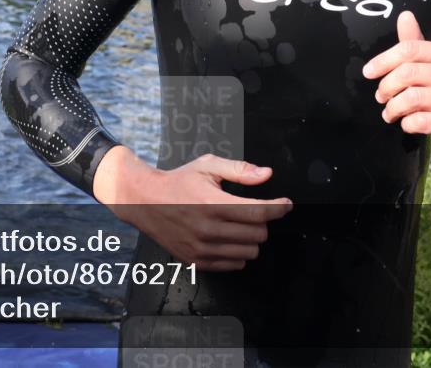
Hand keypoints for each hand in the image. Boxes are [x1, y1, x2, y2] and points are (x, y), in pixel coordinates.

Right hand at [94, 149, 292, 270]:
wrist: (144, 200)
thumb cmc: (178, 182)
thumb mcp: (208, 166)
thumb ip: (239, 170)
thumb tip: (266, 174)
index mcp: (212, 203)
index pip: (258, 211)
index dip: (278, 208)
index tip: (285, 204)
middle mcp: (208, 228)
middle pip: (258, 233)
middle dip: (262, 220)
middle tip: (251, 210)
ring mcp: (202, 248)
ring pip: (249, 252)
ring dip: (251, 238)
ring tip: (239, 225)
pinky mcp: (197, 260)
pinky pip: (234, 265)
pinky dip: (238, 253)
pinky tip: (229, 238)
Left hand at [362, 10, 430, 162]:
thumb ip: (416, 44)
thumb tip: (404, 16)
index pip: (410, 49)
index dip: (383, 60)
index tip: (368, 72)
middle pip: (408, 73)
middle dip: (386, 86)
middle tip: (381, 97)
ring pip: (413, 98)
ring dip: (393, 107)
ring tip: (390, 113)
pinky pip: (423, 121)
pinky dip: (407, 123)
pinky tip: (406, 124)